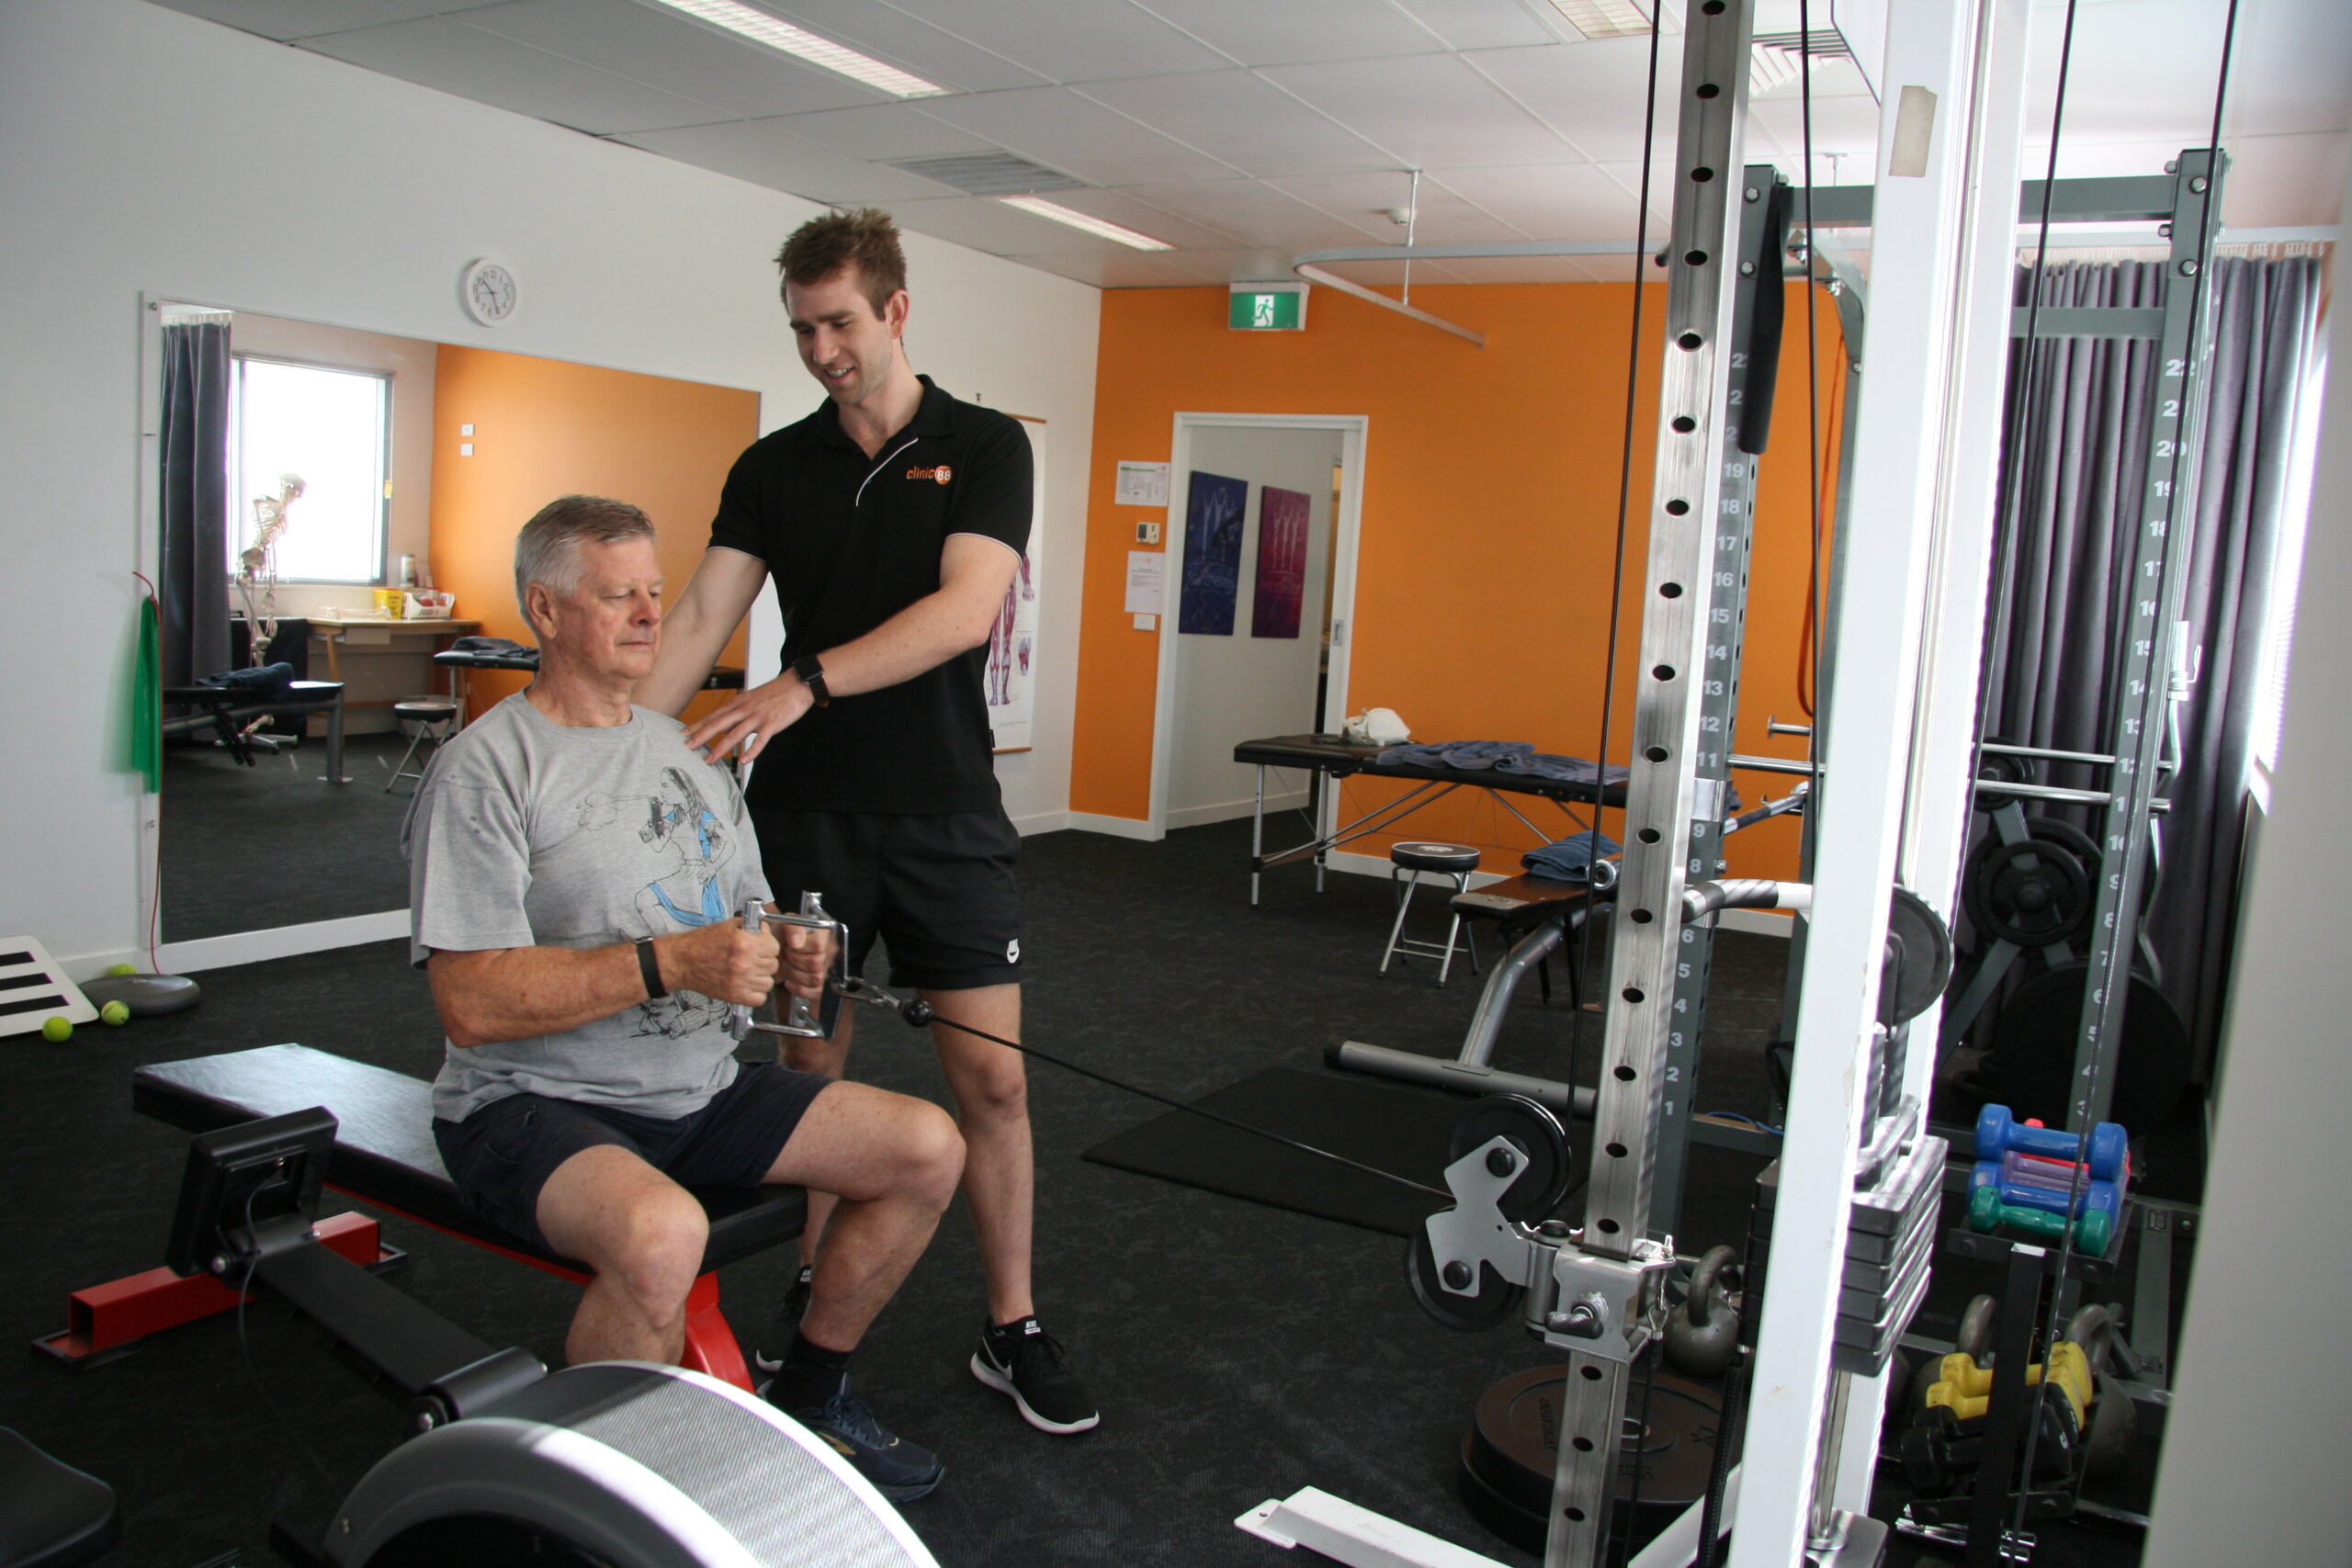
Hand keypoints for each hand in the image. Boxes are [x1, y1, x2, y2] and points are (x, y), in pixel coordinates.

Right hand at [657, 922, 777, 1006]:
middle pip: (773, 964)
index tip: (761, 946)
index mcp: (744, 943)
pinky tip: (747, 984)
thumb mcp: (728, 926)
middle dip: (765, 960)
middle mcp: (744, 964)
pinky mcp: (734, 996)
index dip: (768, 945)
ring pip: (769, 982)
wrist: (681, 962)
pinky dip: (756, 993)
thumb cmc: (702, 942)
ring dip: (762, 976)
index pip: (774, 946)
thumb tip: (766, 931)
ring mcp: (740, 982)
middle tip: (753, 958)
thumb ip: (752, 927)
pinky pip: (760, 999)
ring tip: (749, 971)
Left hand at [683, 672, 814, 763]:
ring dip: (721, 748)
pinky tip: (744, 760)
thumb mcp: (752, 698)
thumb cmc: (776, 692)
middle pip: (719, 724)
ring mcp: (758, 716)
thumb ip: (739, 712)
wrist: (798, 683)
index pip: (714, 715)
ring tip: (709, 759)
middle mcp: (745, 709)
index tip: (684, 734)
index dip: (698, 725)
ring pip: (735, 734)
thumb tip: (727, 726)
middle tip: (687, 746)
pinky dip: (752, 750)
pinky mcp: (772, 723)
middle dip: (701, 735)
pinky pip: (761, 739)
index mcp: (739, 702)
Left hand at [778, 920, 833, 1001]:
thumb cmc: (781, 936)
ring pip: (815, 979)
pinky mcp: (821, 986)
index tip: (791, 946)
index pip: (818, 945)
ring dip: (795, 975)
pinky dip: (799, 988)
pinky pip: (815, 992)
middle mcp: (830, 952)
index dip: (800, 949)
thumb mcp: (785, 923)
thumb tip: (797, 941)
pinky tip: (791, 980)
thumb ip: (793, 927)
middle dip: (795, 962)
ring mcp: (827, 970)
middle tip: (788, 955)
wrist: (775, 950)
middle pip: (816, 964)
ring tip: (789, 966)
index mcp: (824, 934)